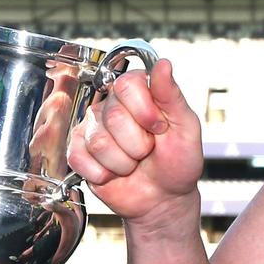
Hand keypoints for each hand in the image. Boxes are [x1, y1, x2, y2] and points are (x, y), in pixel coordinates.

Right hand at [67, 59, 203, 224]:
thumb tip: (162, 64)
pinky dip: (103, 173)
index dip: (145, 111)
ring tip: (133, 163)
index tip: (159, 128)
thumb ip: (171, 95)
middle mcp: (111, 105)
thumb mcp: (185, 127)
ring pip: (100, 142)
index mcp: (138, 92)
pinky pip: (80, 158)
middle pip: (114, 116)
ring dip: (123, 162)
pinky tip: (114, 173)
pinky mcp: (78, 151)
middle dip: (138, 143)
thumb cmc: (178, 162)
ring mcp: (92, 128)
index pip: (127, 84)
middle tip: (147, 150)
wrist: (164, 199)